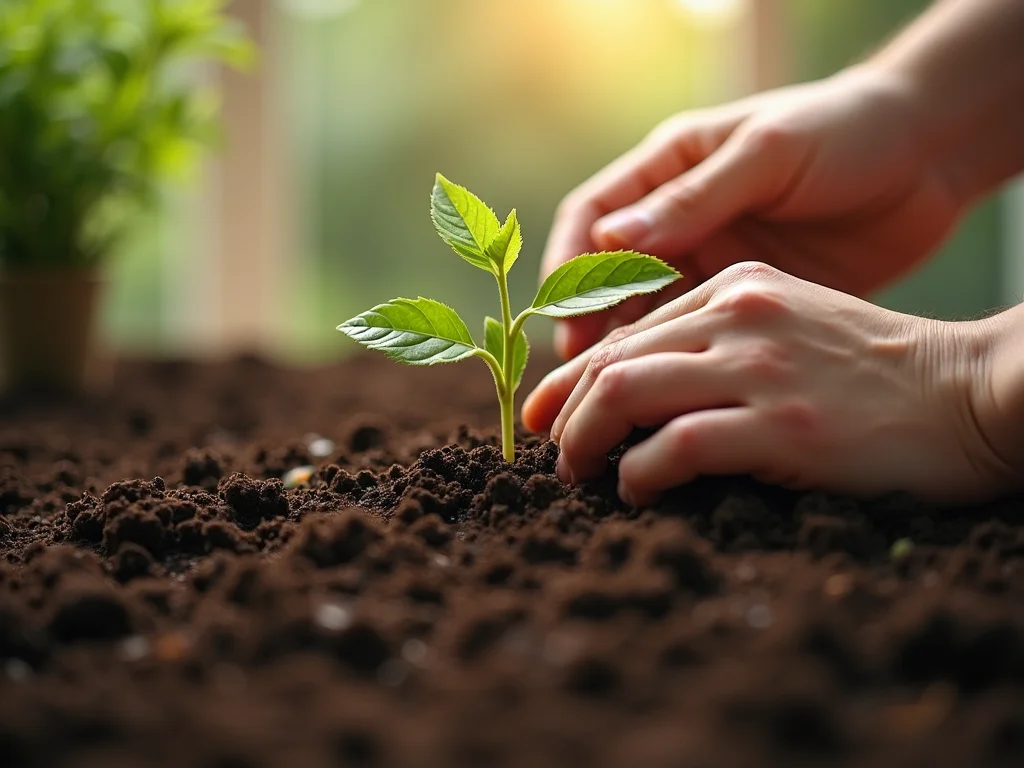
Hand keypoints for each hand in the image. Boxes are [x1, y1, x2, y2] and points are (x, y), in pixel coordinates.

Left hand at [522, 263, 1018, 505]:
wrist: (968, 392)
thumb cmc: (877, 369)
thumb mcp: (790, 322)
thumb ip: (718, 337)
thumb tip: (643, 387)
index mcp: (735, 286)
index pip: (627, 329)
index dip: (572, 374)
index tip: (543, 412)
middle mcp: (738, 315)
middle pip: (612, 360)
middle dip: (565, 412)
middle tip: (551, 453)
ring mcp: (758, 367)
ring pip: (626, 393)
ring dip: (584, 441)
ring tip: (576, 474)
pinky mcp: (781, 424)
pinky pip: (676, 446)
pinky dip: (639, 472)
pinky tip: (636, 490)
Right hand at [542, 67, 964, 358]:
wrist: (927, 158)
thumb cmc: (845, 131)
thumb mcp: (768, 154)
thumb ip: (693, 198)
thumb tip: (610, 240)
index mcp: (668, 169)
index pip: (591, 218)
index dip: (568, 268)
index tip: (564, 317)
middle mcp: (678, 219)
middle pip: (608, 277)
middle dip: (586, 326)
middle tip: (577, 379)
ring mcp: (709, 260)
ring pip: (645, 314)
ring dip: (625, 355)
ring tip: (611, 402)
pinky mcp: (742, 300)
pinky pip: (695, 335)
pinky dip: (675, 365)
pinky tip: (666, 397)